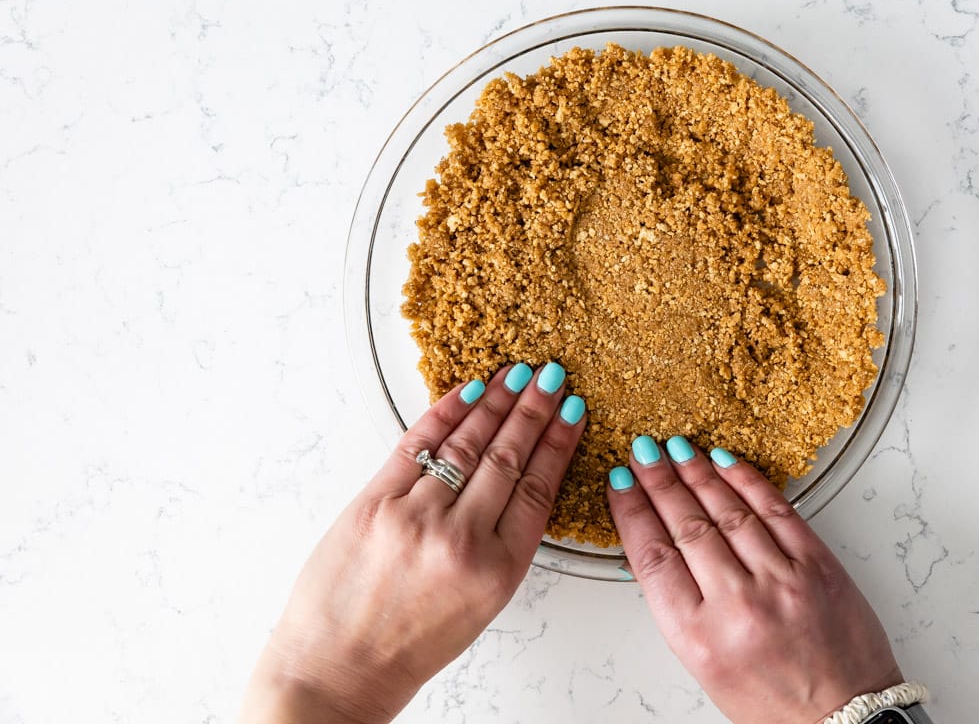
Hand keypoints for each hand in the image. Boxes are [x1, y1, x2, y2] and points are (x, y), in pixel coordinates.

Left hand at [240, 362, 585, 723]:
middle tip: (552, 379)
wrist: (339, 670)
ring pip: (467, 444)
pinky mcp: (373, 503)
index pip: (538, 490)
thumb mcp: (479, 604)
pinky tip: (466, 392)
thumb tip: (515, 480)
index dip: (558, 445)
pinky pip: (415, 444)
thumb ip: (500, 545)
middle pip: (508, 458)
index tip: (572, 414)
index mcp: (497, 571)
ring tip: (517, 375)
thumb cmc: (406, 647)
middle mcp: (460, 539)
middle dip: (534, 410)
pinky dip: (443, 413)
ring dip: (496, 402)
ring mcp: (415, 517)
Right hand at [607, 437, 900, 723]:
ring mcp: (780, 580)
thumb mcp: (704, 664)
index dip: (631, 511)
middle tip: (643, 453)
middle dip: (658, 481)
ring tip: (676, 450)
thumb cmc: (774, 703)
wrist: (845, 719)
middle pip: (685, 525)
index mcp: (699, 637)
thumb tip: (658, 546)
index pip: (652, 556)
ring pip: (727, 510)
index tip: (620, 484)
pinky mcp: (817, 565)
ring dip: (697, 473)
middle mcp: (737, 605)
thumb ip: (681, 605)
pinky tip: (725, 462)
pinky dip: (747, 480)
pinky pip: (776, 509)